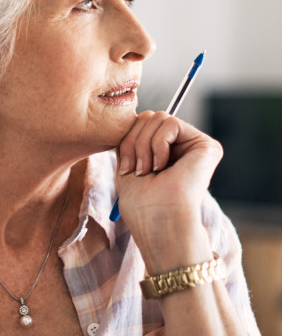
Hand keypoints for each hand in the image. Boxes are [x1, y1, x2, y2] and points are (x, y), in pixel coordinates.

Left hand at [116, 111, 222, 272]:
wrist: (158, 220)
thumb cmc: (141, 201)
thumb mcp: (128, 161)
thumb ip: (132, 136)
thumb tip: (136, 115)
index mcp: (165, 153)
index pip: (140, 124)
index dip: (126, 140)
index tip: (126, 168)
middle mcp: (182, 148)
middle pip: (148, 116)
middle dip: (134, 142)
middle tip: (138, 170)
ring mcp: (195, 147)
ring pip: (157, 117)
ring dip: (143, 145)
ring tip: (150, 170)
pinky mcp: (207, 146)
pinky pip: (171, 122)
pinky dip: (158, 144)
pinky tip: (163, 167)